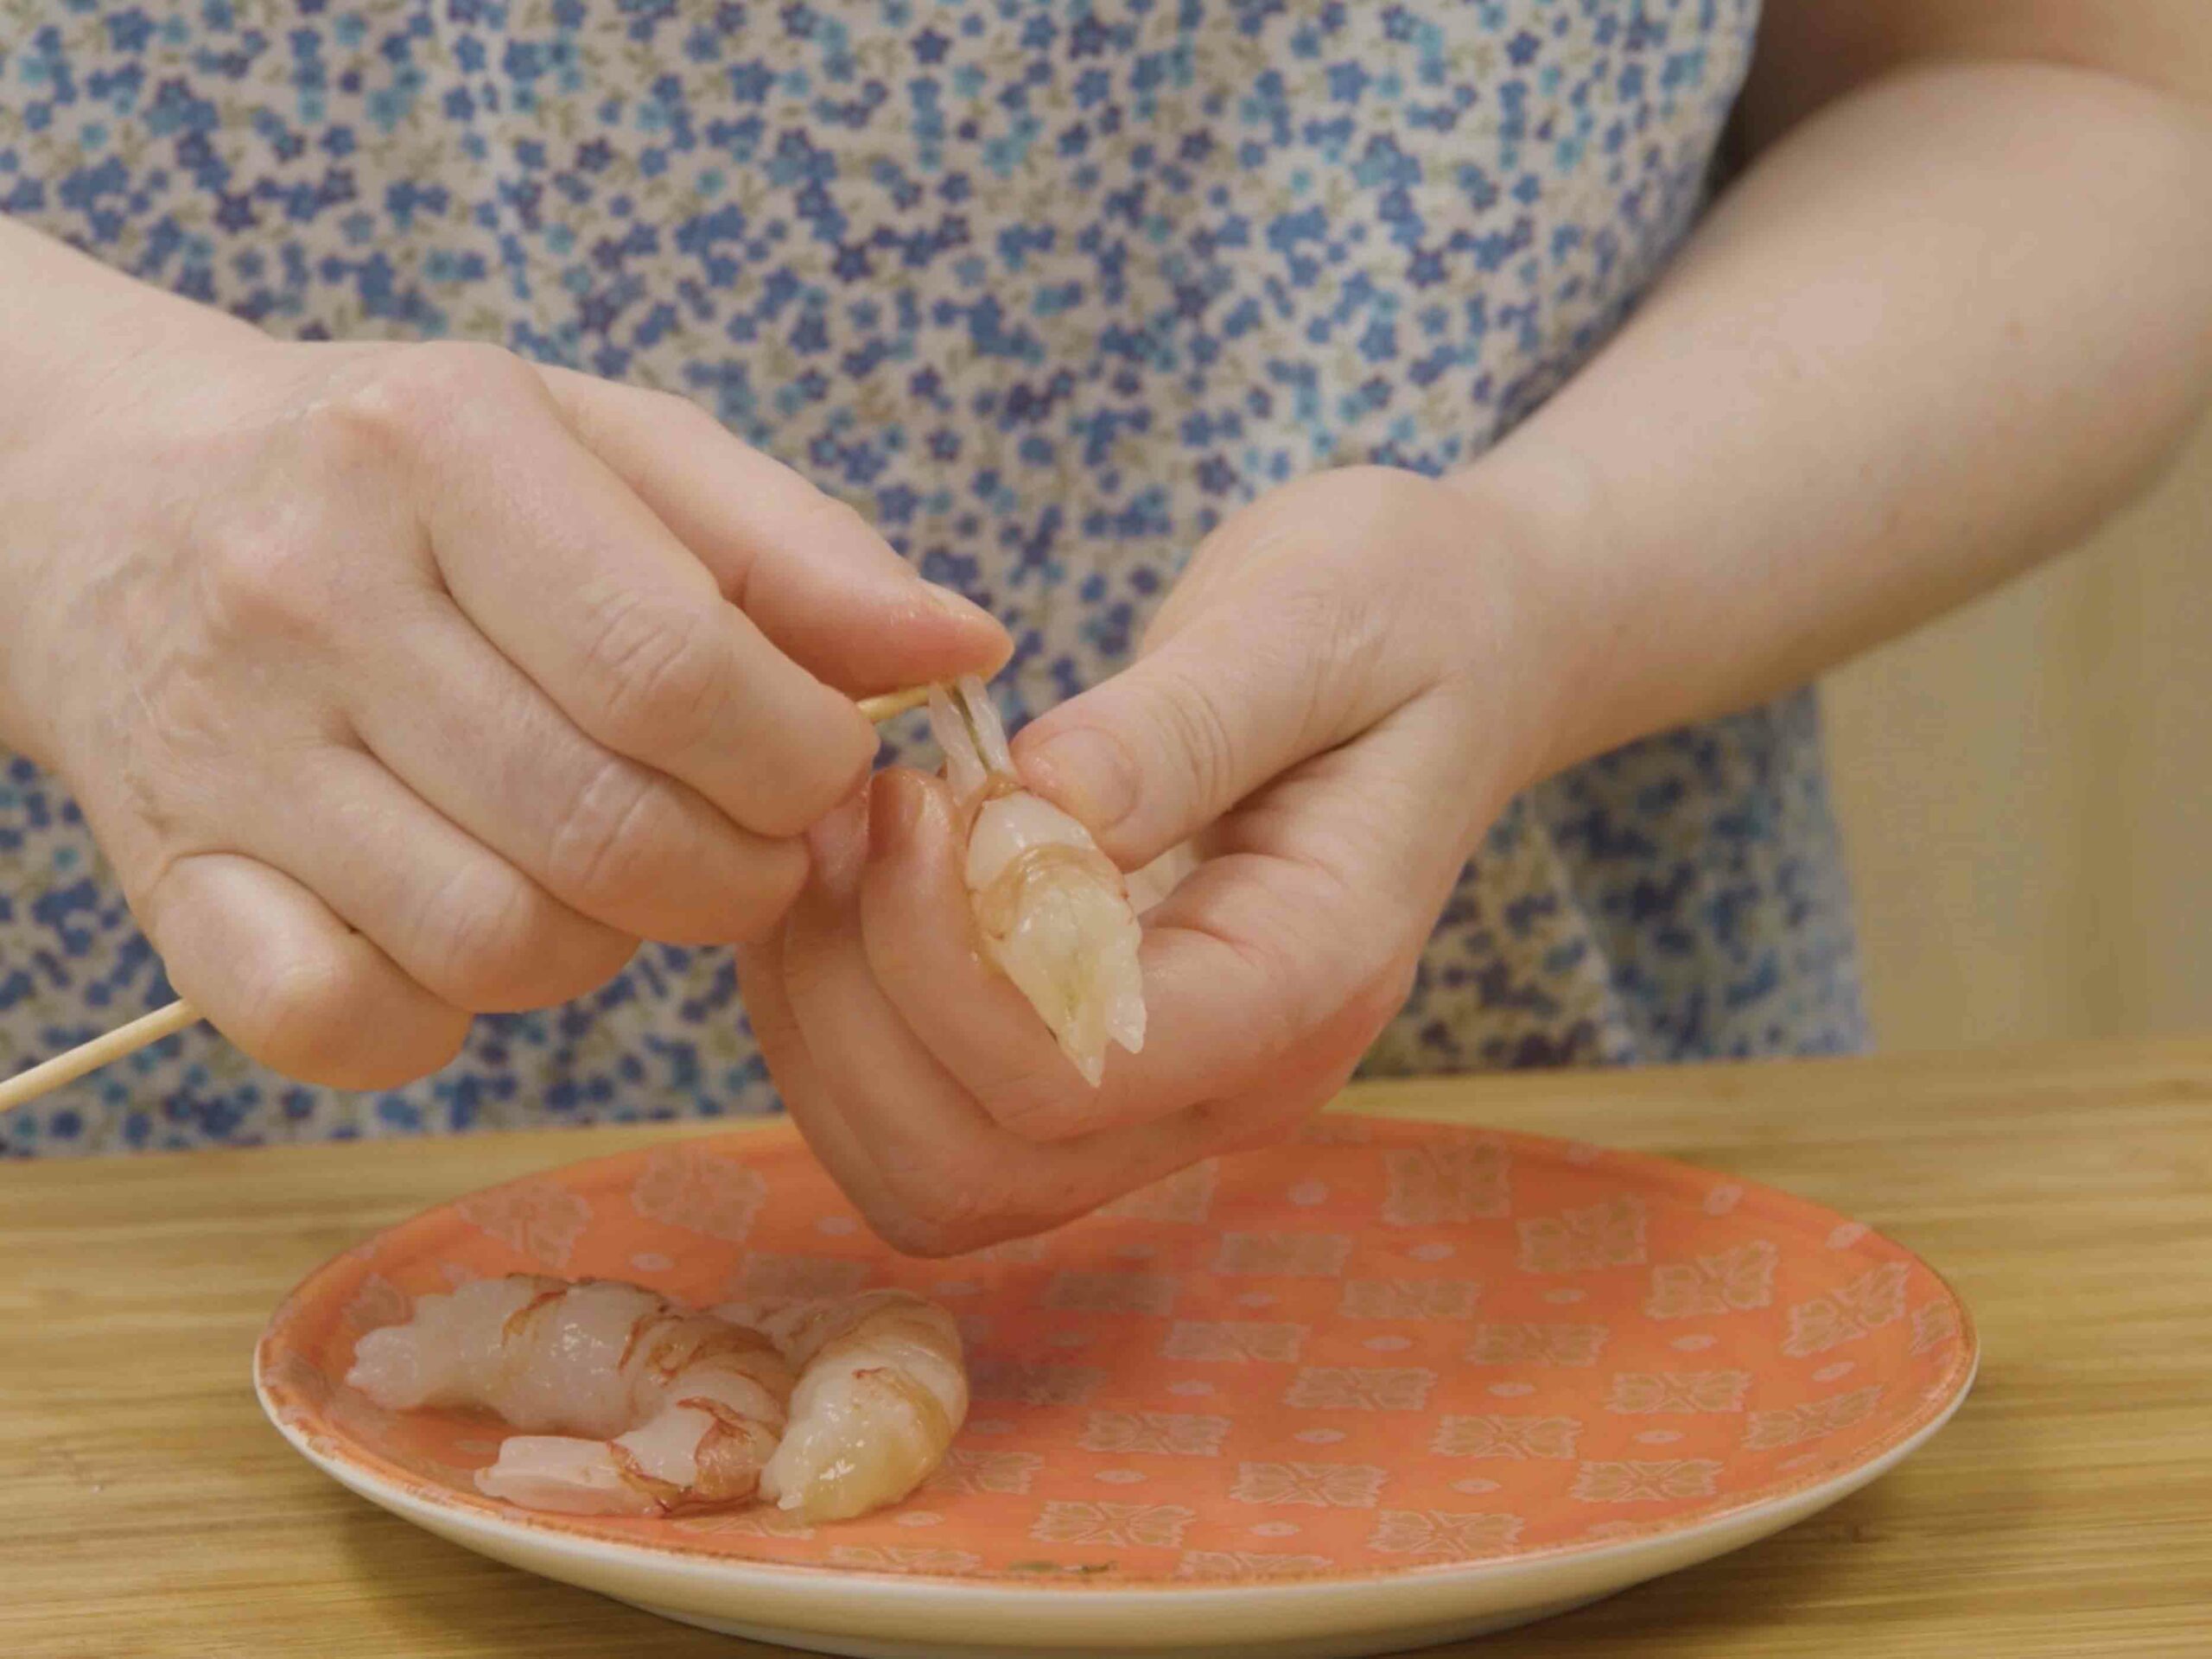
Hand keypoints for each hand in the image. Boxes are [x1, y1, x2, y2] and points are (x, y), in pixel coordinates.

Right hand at [0, 326, 1007, 1087]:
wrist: (121, 505)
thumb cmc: (424, 481)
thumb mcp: (612, 447)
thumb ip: (796, 545)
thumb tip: (967, 649)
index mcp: (439, 446)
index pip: (678, 668)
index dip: (802, 761)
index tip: (825, 769)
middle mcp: (307, 589)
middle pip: (608, 828)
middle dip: (738, 872)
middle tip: (751, 843)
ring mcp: (222, 747)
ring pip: (501, 942)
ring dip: (610, 941)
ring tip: (611, 864)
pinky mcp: (164, 883)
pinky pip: (342, 1024)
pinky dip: (443, 1016)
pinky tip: (471, 930)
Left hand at [740, 465, 1571, 1251]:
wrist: (1458, 653)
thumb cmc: (1397, 617)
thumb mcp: (1312, 619)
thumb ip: (1184, 722)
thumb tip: (1035, 802)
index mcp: (1308, 976)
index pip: (1079, 1074)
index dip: (943, 960)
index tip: (913, 797)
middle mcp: (1239, 1079)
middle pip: (981, 1164)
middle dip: (859, 1005)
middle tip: (847, 821)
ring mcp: (1169, 1094)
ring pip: (933, 1177)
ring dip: (831, 1032)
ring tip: (834, 850)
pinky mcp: (1099, 1068)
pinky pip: (925, 1126)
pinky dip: (841, 1033)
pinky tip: (846, 891)